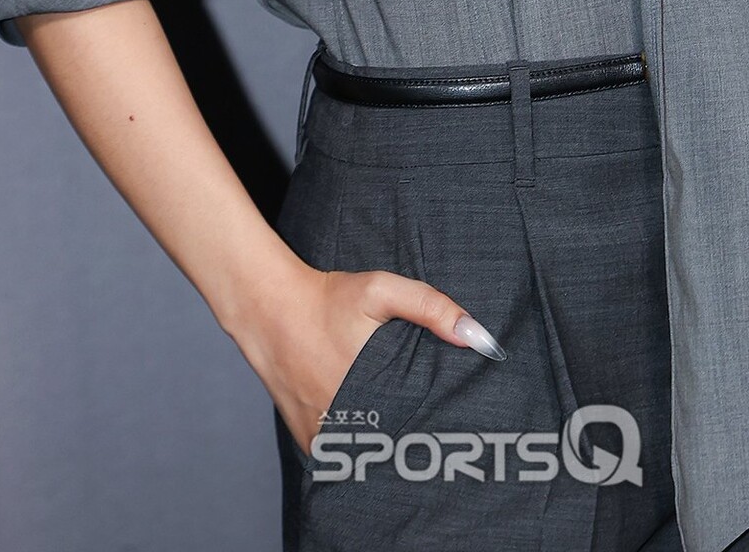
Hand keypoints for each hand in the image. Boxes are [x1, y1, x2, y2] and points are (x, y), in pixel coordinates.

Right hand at [240, 255, 506, 456]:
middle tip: (434, 430)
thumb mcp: (382, 290)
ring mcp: (323, 436)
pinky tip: (369, 429)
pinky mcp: (307, 440)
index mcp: (372, 392)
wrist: (270, 307)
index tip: (454, 425)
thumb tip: (478, 337)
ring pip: (365, 457)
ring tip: (402, 430)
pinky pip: (339, 455)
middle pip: (393, 447)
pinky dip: (355, 447)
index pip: (418, 430)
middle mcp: (346, 423)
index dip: (438, 430)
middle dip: (413, 440)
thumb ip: (431, 308)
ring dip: (383, 448)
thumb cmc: (328, 299)